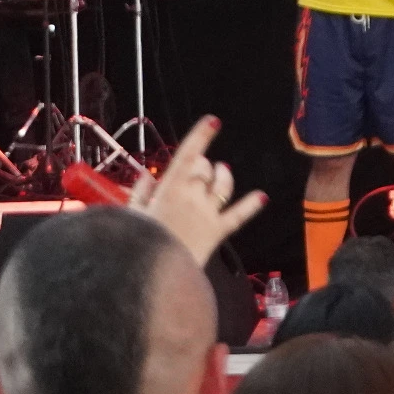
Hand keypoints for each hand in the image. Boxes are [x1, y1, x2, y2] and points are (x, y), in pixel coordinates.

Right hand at [130, 117, 263, 266]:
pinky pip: (237, 216)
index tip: (213, 121)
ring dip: (224, 175)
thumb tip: (147, 176)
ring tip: (223, 171)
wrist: (151, 273)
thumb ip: (140, 192)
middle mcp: (192, 194)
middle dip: (203, 165)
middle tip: (198, 168)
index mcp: (169, 187)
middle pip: (205, 168)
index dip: (201, 135)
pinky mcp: (217, 231)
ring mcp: (207, 212)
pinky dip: (251, 205)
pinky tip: (263, 197)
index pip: (188, 154)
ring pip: (223, 184)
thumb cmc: (136, 242)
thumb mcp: (131, 214)